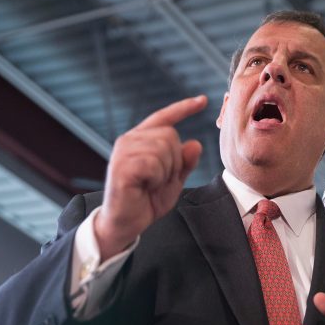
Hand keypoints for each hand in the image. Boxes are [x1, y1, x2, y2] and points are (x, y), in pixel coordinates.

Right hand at [94, 95, 207, 259]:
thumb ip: (184, 162)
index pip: (164, 118)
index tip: (203, 100)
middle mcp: (130, 140)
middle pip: (170, 135)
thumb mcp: (173, 181)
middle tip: (159, 180)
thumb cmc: (146, 200)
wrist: (126, 224)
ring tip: (150, 184)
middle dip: (174, 161)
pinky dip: (156, 178)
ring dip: (165, 171)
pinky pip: (153, 163)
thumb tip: (195, 143)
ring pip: (163, 148)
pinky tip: (145, 186)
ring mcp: (123, 151)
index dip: (184, 108)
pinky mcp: (121, 166)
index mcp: (142, 140)